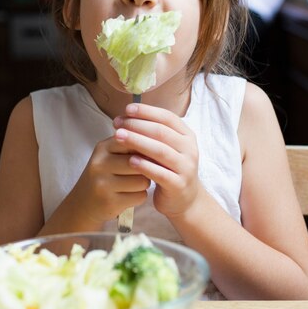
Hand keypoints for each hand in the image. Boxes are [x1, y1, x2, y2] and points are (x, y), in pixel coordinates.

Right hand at [71, 135, 149, 224]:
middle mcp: (100, 164)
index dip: (146, 149)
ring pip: (142, 181)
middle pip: (140, 162)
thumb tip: (160, 143)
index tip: (149, 155)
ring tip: (134, 184)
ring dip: (144, 184)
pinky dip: (139, 197)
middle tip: (140, 173)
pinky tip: (129, 196)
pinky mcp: (109, 202)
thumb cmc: (105, 175)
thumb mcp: (111, 156)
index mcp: (103, 147)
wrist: (84, 203)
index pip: (133, 141)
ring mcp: (103, 184)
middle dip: (147, 168)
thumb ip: (130, 146)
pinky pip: (139, 197)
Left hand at [113, 102, 199, 216]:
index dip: (146, 111)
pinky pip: (160, 173)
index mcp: (186, 135)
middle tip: (117, 123)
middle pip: (161, 132)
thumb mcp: (164, 148)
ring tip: (118, 137)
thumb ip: (150, 134)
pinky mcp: (178, 185)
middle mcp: (189, 149)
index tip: (127, 109)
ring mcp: (186, 168)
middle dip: (137, 125)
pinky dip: (144, 165)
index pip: (167, 117)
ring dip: (137, 142)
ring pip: (160, 151)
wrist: (183, 199)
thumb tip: (124, 117)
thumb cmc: (168, 168)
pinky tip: (130, 161)